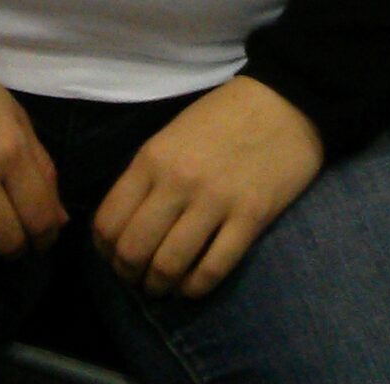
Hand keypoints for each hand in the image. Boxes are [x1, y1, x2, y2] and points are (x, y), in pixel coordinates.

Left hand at [93, 76, 323, 299]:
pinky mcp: (250, 218)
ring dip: (159, 286)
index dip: (104, 250)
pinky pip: (212, 270)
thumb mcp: (171, 135)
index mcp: (152, 159)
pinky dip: (195, 288)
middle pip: (133, 250)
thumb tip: (125, 225)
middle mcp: (177, 182)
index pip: (108, 222)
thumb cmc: (223, 117)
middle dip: (128, 274)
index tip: (114, 256)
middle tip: (137, 278)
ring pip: (168, 266)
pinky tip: (192, 286)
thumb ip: (146, 176)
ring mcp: (215, 202)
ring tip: (162, 287)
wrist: (286, 101)